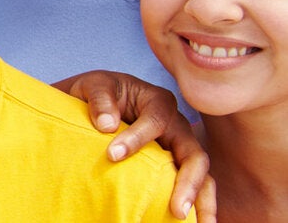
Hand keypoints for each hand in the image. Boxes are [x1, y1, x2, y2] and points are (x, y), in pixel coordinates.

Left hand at [57, 70, 212, 221]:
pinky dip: (195, 202)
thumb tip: (107, 125)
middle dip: (188, 183)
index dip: (136, 138)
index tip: (112, 155)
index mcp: (158, 101)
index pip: (155, 120)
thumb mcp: (94, 85)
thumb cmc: (98, 93)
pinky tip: (195, 222)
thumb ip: (100, 99)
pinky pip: (192, 184)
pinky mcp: (174, 164)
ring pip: (201, 174)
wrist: (95, 102)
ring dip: (202, 201)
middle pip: (194, 154)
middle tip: (176, 211)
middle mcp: (177, 125)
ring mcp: (180, 146)